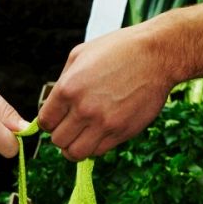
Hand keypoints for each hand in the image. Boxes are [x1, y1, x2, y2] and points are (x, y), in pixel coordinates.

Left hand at [38, 24, 176, 161]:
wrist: (157, 55)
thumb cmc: (118, 50)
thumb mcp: (81, 54)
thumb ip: (63, 81)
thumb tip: (54, 103)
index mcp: (68, 89)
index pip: (45, 122)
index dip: (49, 122)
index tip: (58, 118)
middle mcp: (83, 109)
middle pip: (58, 141)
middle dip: (61, 135)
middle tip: (71, 127)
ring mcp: (104, 123)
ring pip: (75, 153)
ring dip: (75, 147)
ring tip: (82, 136)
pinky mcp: (121, 132)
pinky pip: (98, 152)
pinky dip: (95, 146)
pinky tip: (99, 133)